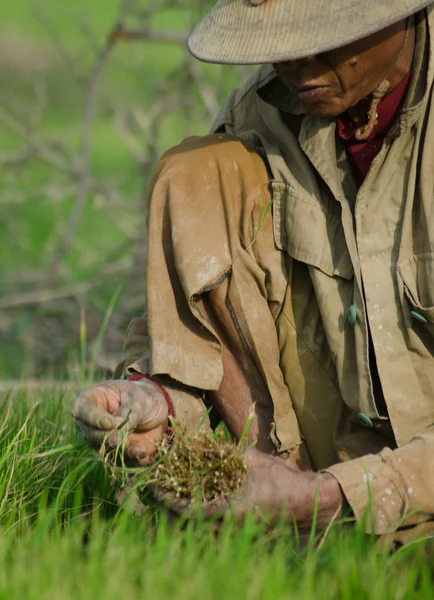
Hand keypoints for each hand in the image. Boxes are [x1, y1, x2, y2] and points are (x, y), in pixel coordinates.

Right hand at [72, 378, 168, 463]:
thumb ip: (128, 412)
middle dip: (108, 439)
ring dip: (122, 451)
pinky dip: (131, 459)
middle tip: (120, 441)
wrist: (155, 411)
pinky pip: (118, 460)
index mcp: (90, 400)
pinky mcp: (112, 453)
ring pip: (104, 451)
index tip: (109, 424)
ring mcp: (99, 440)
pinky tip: (143, 453)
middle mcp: (90, 423)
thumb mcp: (139, 399)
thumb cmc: (142, 397)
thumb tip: (117, 426)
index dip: (94, 418)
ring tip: (140, 449)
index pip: (84, 410)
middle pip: (91, 434)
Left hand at [154, 449, 342, 527]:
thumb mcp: (250, 458)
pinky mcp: (238, 531)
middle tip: (157, 490)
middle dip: (168, 508)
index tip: (155, 486)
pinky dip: (196, 515)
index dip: (167, 499)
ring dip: (180, 513)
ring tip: (170, 494)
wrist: (305, 501)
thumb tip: (198, 444)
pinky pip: (209, 527)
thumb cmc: (279, 478)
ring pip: (195, 528)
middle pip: (185, 524)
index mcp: (228, 509)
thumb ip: (223, 453)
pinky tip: (194, 500)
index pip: (185, 510)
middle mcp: (228, 526)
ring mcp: (233, 531)